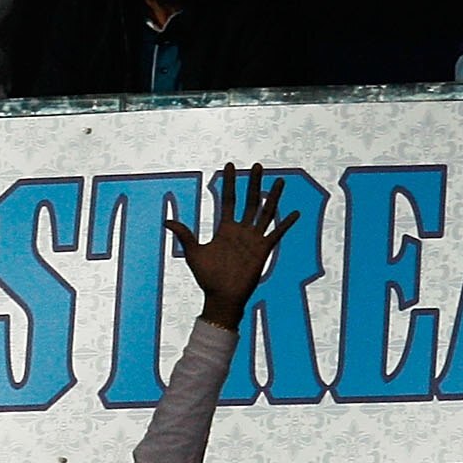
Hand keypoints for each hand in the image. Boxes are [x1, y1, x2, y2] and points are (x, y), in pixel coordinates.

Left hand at [172, 166, 294, 329]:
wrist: (221, 296)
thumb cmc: (207, 277)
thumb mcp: (193, 253)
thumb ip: (184, 234)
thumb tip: (166, 221)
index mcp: (225, 229)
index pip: (228, 200)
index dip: (228, 183)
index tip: (229, 166)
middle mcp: (241, 231)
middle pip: (250, 201)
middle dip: (253, 183)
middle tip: (257, 166)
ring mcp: (253, 239)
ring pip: (265, 213)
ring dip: (273, 197)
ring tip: (279, 181)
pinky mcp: (263, 250)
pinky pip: (276, 234)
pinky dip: (286, 223)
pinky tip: (295, 213)